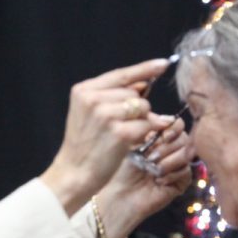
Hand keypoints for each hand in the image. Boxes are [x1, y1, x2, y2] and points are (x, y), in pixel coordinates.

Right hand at [40, 59, 168, 215]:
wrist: (74, 173)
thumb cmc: (85, 145)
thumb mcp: (90, 114)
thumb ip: (113, 96)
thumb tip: (143, 86)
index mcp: (84, 90)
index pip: (121, 74)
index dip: (144, 69)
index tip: (163, 64)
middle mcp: (93, 99)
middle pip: (135, 93)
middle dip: (137, 108)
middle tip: (121, 126)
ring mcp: (106, 115)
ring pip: (143, 108)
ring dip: (141, 121)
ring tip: (122, 134)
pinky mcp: (119, 132)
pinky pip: (146, 125)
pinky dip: (144, 134)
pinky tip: (130, 142)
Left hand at [95, 117, 194, 237]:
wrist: (121, 194)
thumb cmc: (123, 169)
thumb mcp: (134, 143)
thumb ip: (150, 128)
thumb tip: (169, 119)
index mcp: (161, 138)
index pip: (178, 125)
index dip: (173, 128)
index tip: (162, 136)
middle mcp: (172, 150)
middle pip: (184, 138)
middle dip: (166, 147)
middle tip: (151, 158)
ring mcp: (178, 166)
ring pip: (187, 154)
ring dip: (168, 161)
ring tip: (153, 170)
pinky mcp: (181, 182)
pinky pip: (186, 172)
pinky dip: (171, 175)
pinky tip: (158, 181)